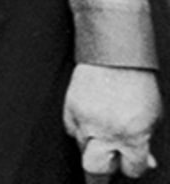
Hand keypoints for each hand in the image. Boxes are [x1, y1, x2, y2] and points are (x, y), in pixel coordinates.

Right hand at [65, 63, 160, 179]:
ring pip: (82, 149)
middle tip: (101, 177)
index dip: (133, 166)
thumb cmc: (137, 81)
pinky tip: (90, 122)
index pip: (131, 168)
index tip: (132, 164)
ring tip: (101, 140)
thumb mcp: (153, 115)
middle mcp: (107, 131)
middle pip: (95, 170)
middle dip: (99, 178)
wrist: (113, 53)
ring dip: (92, 148)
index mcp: (134, 134)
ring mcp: (85, 120)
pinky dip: (80, 130)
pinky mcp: (69, 108)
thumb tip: (145, 160)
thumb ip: (147, 141)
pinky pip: (71, 129)